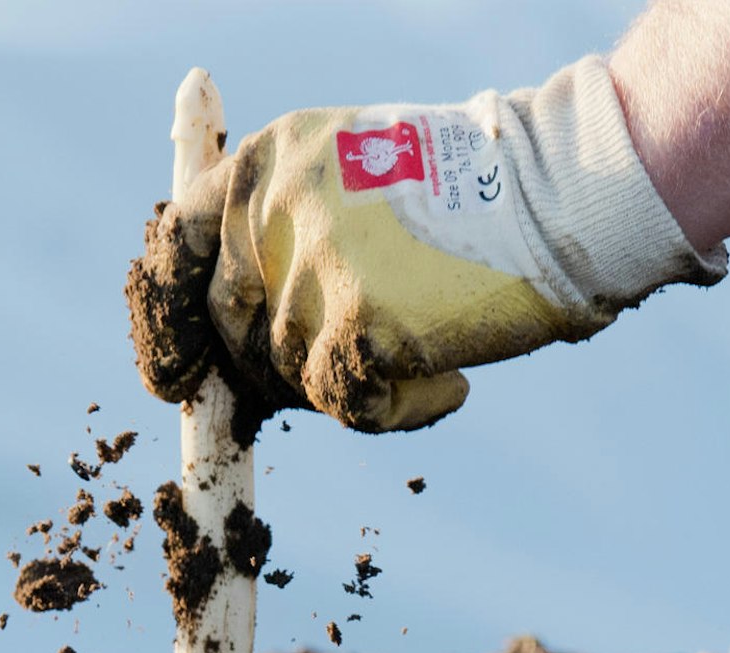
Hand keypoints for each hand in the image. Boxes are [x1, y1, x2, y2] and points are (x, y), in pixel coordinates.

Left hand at [126, 57, 723, 431]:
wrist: (560, 194)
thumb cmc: (478, 194)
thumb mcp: (359, 175)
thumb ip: (294, 231)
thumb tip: (244, 334)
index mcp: (267, 164)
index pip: (179, 244)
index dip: (169, 322)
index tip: (175, 378)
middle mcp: (274, 210)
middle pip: (236, 330)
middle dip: (283, 370)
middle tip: (364, 368)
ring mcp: (311, 267)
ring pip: (294, 377)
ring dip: (360, 387)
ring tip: (434, 358)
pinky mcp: (356, 324)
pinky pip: (349, 406)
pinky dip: (400, 411)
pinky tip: (450, 385)